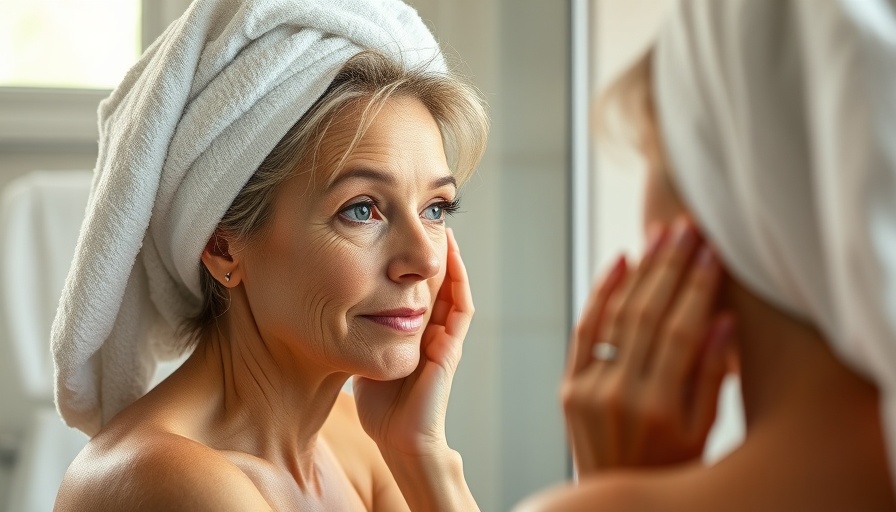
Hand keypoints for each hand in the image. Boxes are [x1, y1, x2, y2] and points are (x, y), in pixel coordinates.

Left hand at [353, 227, 472, 457]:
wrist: (399, 438)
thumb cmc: (380, 407)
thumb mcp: (362, 358)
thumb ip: (355, 336)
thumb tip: (327, 313)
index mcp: (414, 333)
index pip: (417, 288)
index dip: (413, 261)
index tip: (401, 233)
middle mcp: (433, 331)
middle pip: (438, 282)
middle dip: (432, 252)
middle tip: (425, 219)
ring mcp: (446, 338)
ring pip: (454, 288)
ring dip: (451, 258)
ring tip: (443, 228)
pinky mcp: (451, 347)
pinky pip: (461, 307)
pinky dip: (459, 280)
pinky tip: (452, 257)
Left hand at [561, 217, 734, 476]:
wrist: (611, 498)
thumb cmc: (671, 468)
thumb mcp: (703, 433)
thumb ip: (711, 378)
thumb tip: (722, 319)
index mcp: (661, 408)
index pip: (682, 331)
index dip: (699, 287)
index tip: (714, 251)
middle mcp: (620, 394)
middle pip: (648, 314)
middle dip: (671, 266)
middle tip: (688, 228)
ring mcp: (588, 388)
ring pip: (616, 316)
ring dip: (640, 271)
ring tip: (661, 236)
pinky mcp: (568, 386)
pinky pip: (585, 330)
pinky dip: (600, 294)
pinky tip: (619, 261)